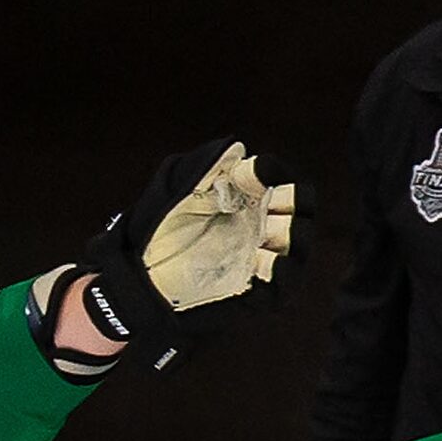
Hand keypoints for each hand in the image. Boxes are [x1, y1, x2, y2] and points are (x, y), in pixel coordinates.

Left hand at [75, 139, 300, 366]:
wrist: (139, 274)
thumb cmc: (159, 228)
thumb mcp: (176, 190)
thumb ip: (205, 166)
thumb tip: (237, 149)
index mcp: (248, 197)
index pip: (280, 178)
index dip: (274, 172)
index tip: (252, 172)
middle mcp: (261, 224)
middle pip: (301, 208)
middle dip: (293, 202)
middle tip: (271, 204)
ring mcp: (261, 258)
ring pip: (299, 245)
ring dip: (289, 237)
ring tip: (265, 238)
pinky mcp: (256, 291)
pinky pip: (283, 284)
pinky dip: (280, 273)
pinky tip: (264, 262)